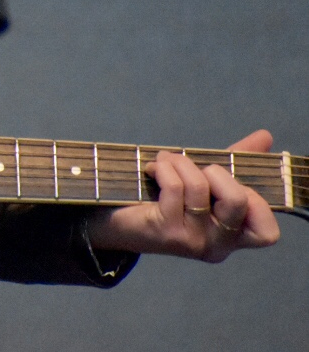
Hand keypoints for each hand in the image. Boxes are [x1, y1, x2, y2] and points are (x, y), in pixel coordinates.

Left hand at [86, 129, 281, 261]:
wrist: (116, 221)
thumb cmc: (166, 198)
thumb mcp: (205, 180)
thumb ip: (236, 163)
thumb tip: (265, 136)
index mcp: (234, 237)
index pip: (266, 233)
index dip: (257, 202)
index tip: (233, 182)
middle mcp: (218, 245)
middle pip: (238, 201)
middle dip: (216, 171)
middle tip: (195, 168)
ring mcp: (193, 240)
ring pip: (200, 187)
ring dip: (181, 162)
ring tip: (166, 160)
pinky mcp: (166, 231)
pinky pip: (174, 188)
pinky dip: (164, 167)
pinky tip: (152, 168)